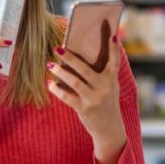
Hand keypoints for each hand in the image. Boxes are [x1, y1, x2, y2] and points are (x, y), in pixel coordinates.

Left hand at [47, 35, 126, 163]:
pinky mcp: (84, 108)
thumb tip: (81, 55)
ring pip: (74, 82)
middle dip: (70, 58)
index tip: (112, 34)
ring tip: (50, 64)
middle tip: (57, 48)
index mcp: (111, 80)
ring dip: (60, 72)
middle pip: (85, 69)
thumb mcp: (110, 87)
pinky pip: (67, 96)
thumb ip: (102, 73)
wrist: (109, 129)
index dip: (114, 48)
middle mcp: (104, 88)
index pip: (114, 61)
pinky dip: (57, 89)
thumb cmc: (106, 102)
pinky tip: (50, 83)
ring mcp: (94, 98)